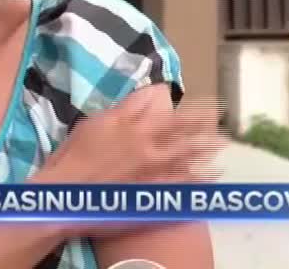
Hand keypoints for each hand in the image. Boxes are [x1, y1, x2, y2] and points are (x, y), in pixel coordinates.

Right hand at [31, 86, 225, 236]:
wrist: (67, 194)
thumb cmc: (74, 155)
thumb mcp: (96, 122)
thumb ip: (126, 109)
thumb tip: (151, 94)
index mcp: (134, 128)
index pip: (169, 113)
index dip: (192, 110)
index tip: (209, 105)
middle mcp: (149, 149)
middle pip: (184, 135)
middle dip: (204, 127)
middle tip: (221, 122)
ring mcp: (154, 174)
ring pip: (188, 159)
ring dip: (206, 151)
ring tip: (222, 145)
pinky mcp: (152, 196)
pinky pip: (183, 187)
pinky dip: (200, 181)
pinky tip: (212, 178)